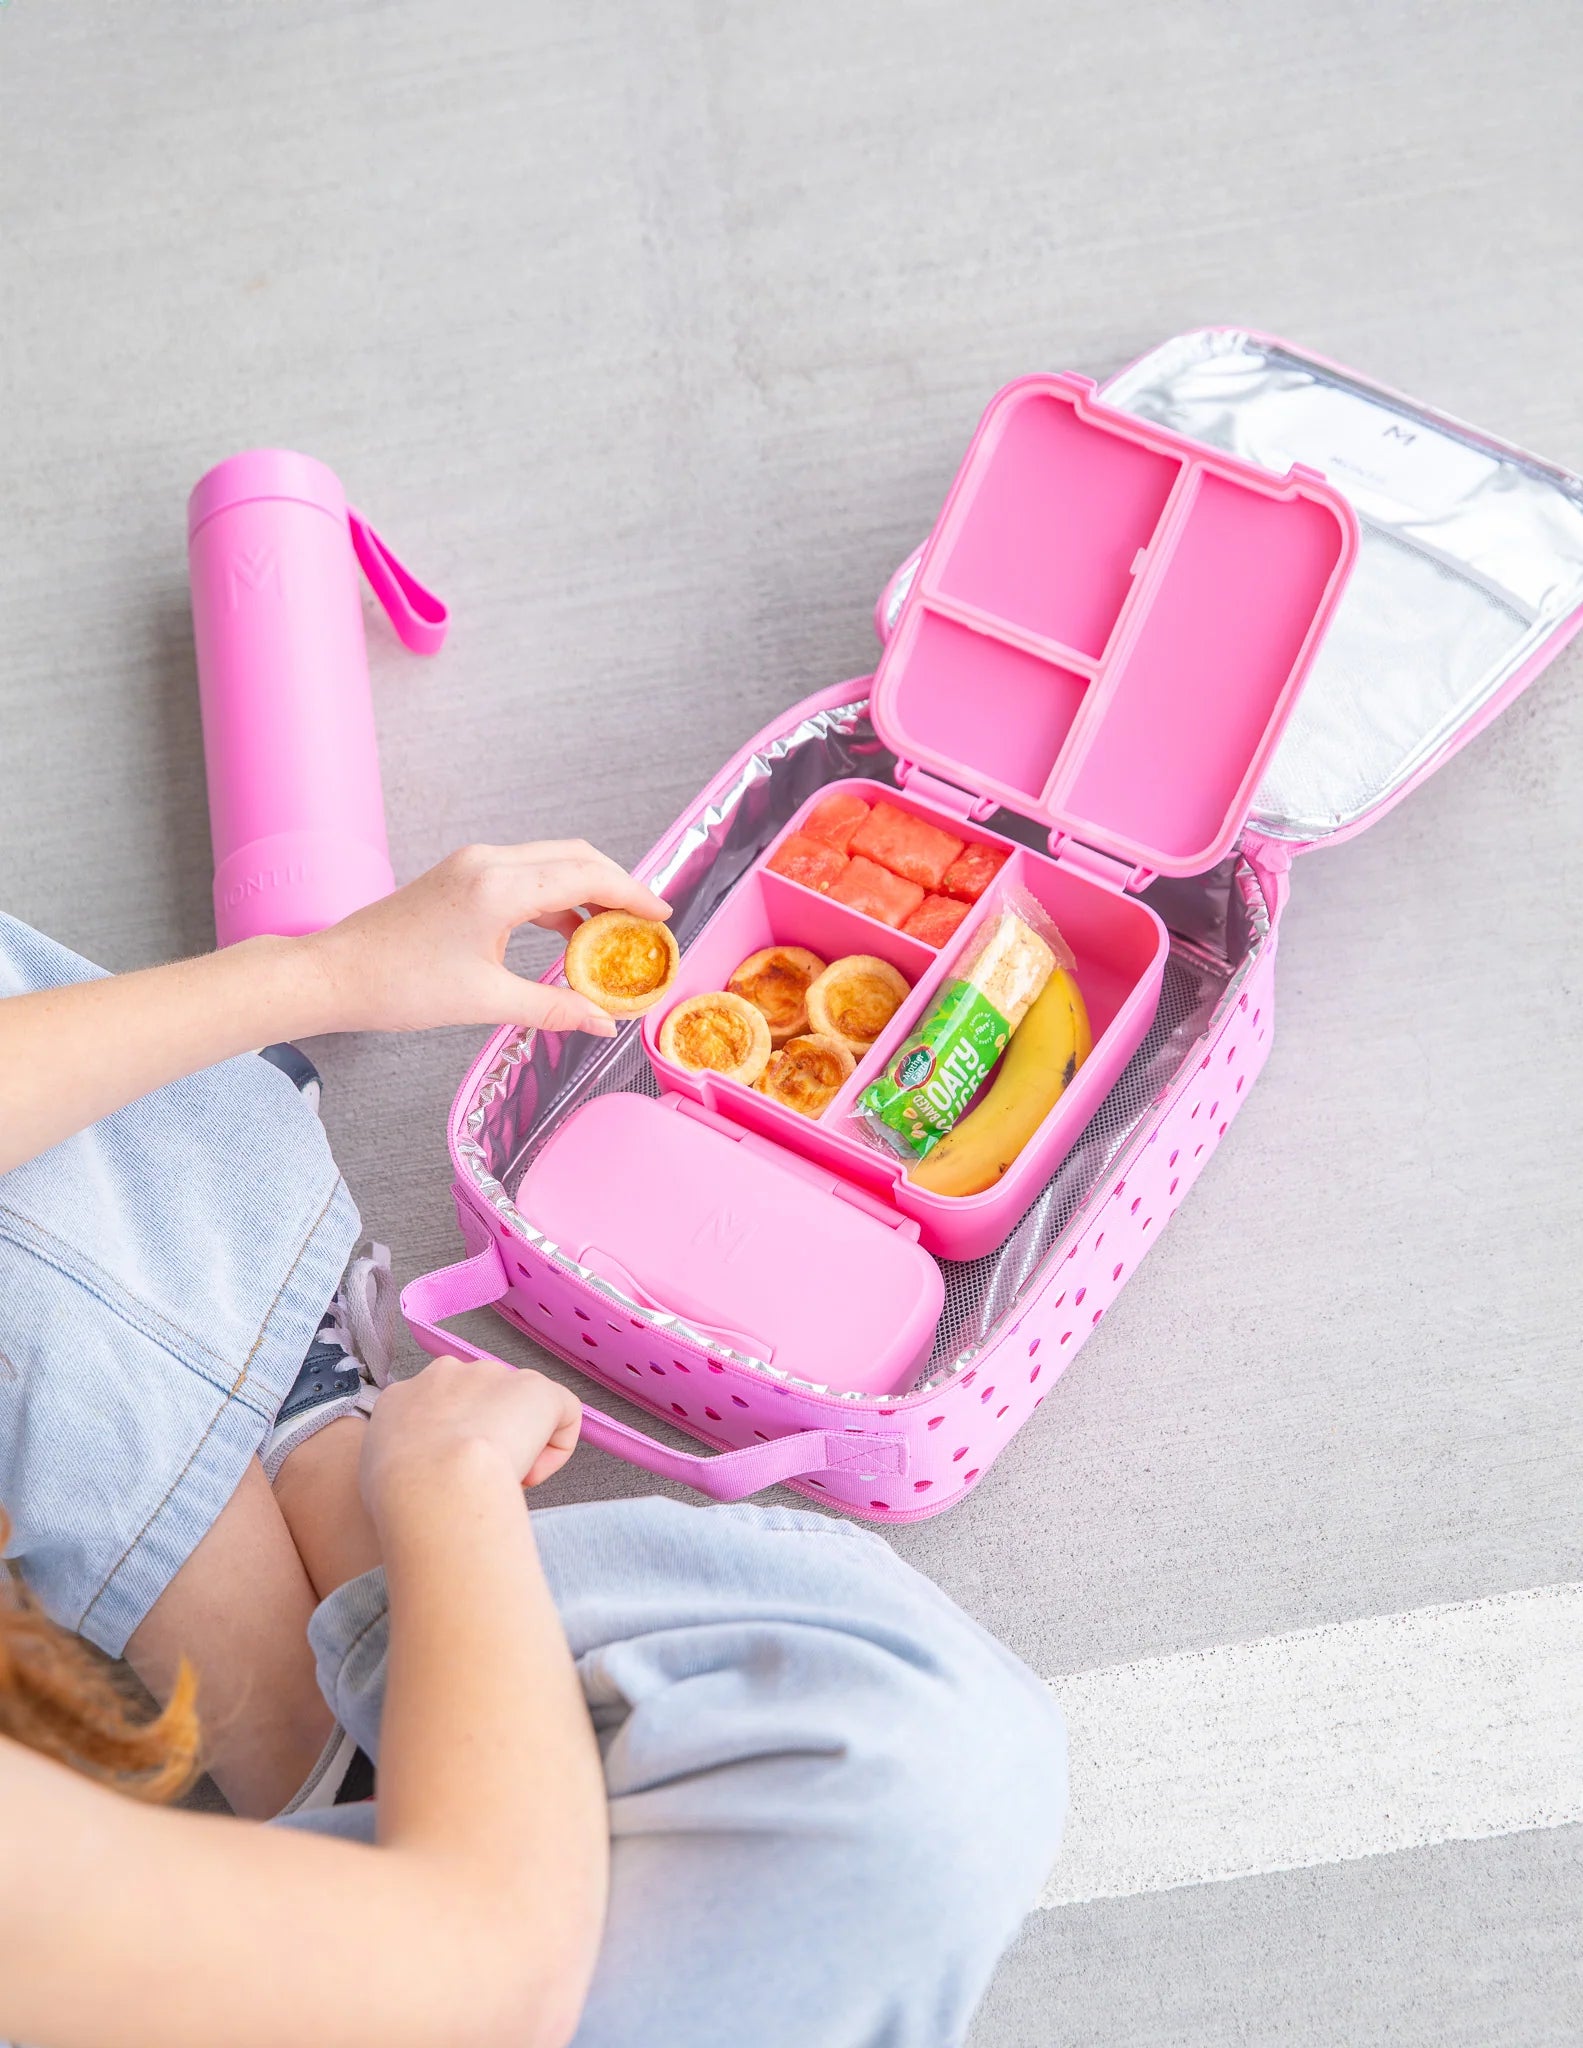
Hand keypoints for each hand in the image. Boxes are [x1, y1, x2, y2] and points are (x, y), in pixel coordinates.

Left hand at [305, 841, 670, 1035]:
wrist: (334, 973)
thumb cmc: (399, 986)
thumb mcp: (486, 1002)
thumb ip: (554, 1009)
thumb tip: (604, 1023)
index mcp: (499, 887)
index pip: (586, 876)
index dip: (632, 895)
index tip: (661, 917)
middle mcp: (489, 862)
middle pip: (576, 857)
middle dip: (618, 886)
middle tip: (646, 923)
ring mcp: (474, 864)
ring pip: (552, 862)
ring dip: (588, 890)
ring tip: (614, 934)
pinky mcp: (463, 875)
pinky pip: (527, 874)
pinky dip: (557, 897)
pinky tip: (569, 935)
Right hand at [361, 1354, 582, 1515]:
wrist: (433, 1481)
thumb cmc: (397, 1494)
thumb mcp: (375, 1477)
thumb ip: (394, 1465)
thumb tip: (410, 1476)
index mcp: (405, 1395)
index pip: (432, 1412)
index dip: (446, 1447)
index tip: (448, 1477)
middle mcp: (448, 1374)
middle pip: (477, 1403)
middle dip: (484, 1438)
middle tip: (479, 1480)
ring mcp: (493, 1375)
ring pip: (518, 1408)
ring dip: (518, 1444)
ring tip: (505, 1483)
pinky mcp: (536, 1389)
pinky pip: (561, 1413)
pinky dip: (556, 1448)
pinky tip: (535, 1476)